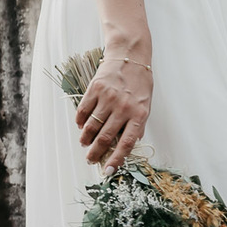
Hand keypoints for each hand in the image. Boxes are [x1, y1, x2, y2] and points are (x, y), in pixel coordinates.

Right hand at [75, 53, 153, 172]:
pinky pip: (84, 110)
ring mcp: (108, 98)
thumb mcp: (146, 105)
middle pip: (105, 137)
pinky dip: (81, 121)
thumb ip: (138, 125)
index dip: (117, 159)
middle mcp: (123, 108)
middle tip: (90, 159)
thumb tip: (128, 144)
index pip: (127, 143)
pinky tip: (81, 126)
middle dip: (96, 152)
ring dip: (86, 138)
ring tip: (84, 144)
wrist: (130, 55)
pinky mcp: (95, 88)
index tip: (109, 170)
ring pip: (92, 126)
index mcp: (138, 114)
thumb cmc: (140, 83)